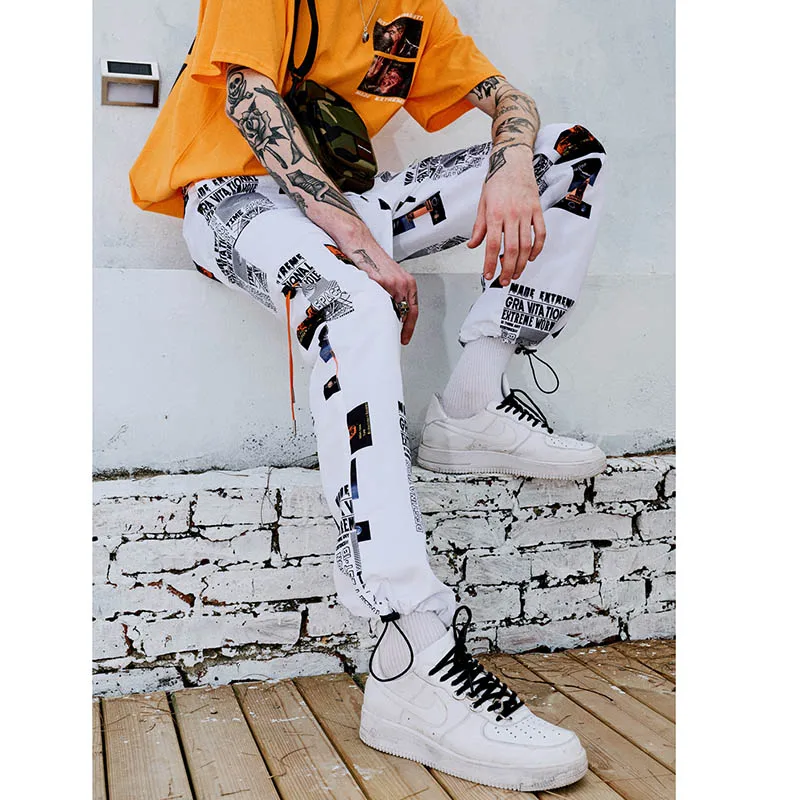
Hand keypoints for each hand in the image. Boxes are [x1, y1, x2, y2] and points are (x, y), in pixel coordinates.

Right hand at [347, 244, 418, 345]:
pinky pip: (376, 302)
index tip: (404, 338)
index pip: (413, 311)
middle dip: (394, 325)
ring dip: (382, 317)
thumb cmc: (373, 259)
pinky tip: (367, 309)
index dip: (409, 328)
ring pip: (389, 310)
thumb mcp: (390, 277)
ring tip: (374, 319)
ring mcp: (390, 283)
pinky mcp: (377, 283)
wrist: (360, 243)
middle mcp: (401, 283)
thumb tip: (392, 313)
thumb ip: (394, 294)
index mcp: (407, 282)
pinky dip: (371, 308)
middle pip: (401, 313)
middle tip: (387, 333)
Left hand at [467, 143, 545, 285]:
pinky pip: (541, 233)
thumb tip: (473, 245)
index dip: (490, 263)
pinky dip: (537, 248)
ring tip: (516, 274)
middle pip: (512, 249)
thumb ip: (479, 227)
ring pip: (526, 245)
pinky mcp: (538, 210)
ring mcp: (527, 213)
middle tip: (504, 281)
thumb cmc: (496, 182)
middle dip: (508, 269)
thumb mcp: (482, 204)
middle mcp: (512, 214)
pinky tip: (531, 257)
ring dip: (522, 263)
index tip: (488, 275)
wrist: (513, 161)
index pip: (492, 245)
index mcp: (495, 214)